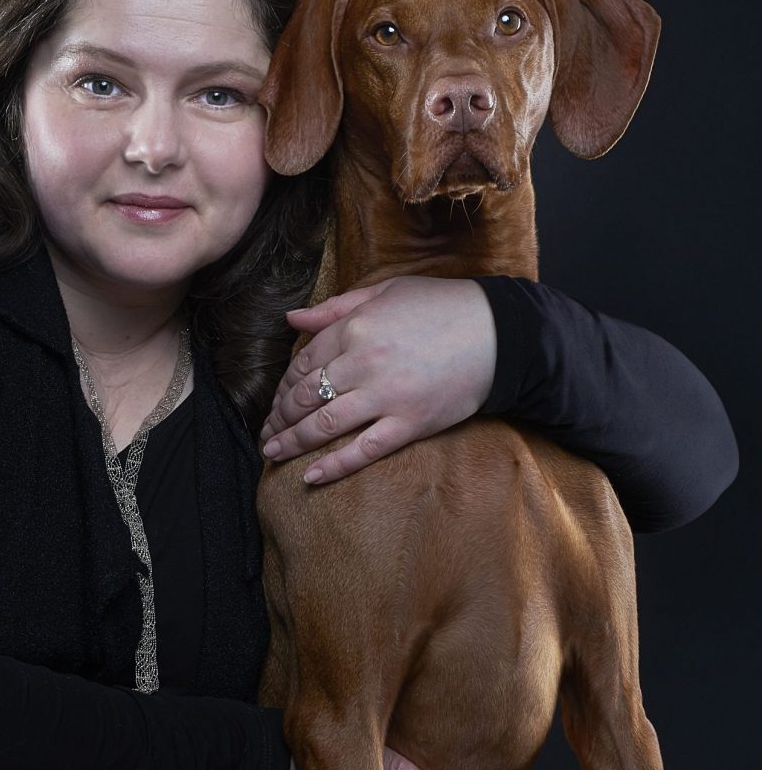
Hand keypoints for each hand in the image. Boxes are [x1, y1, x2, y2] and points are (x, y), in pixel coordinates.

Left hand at [260, 277, 496, 482]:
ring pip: (325, 425)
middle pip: (307, 396)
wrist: (500, 334)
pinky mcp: (409, 424)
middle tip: (269, 431)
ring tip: (273, 453)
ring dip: (293, 442)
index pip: (304, 362)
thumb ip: (334, 308)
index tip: (278, 400)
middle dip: (281, 416)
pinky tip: (310, 476)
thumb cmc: (442, 306)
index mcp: (355, 327)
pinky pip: (363, 450)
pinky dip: (334, 466)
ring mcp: (386, 396)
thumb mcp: (384, 292)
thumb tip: (292, 319)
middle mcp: (363, 362)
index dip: (284, 385)